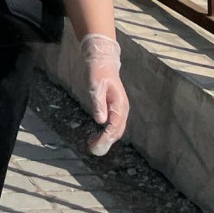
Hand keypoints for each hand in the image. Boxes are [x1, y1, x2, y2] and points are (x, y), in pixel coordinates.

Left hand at [82, 33, 128, 155]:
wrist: (103, 62)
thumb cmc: (98, 72)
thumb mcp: (95, 86)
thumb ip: (98, 103)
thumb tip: (101, 121)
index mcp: (120, 105)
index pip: (115, 127)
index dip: (107, 138)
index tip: (97, 146)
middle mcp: (122, 110)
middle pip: (117, 132)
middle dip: (106, 142)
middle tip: (93, 150)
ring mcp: (119, 110)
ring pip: (115, 130)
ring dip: (105, 139)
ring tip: (91, 145)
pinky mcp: (114, 110)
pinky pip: (112, 126)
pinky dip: (104, 133)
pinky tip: (94, 137)